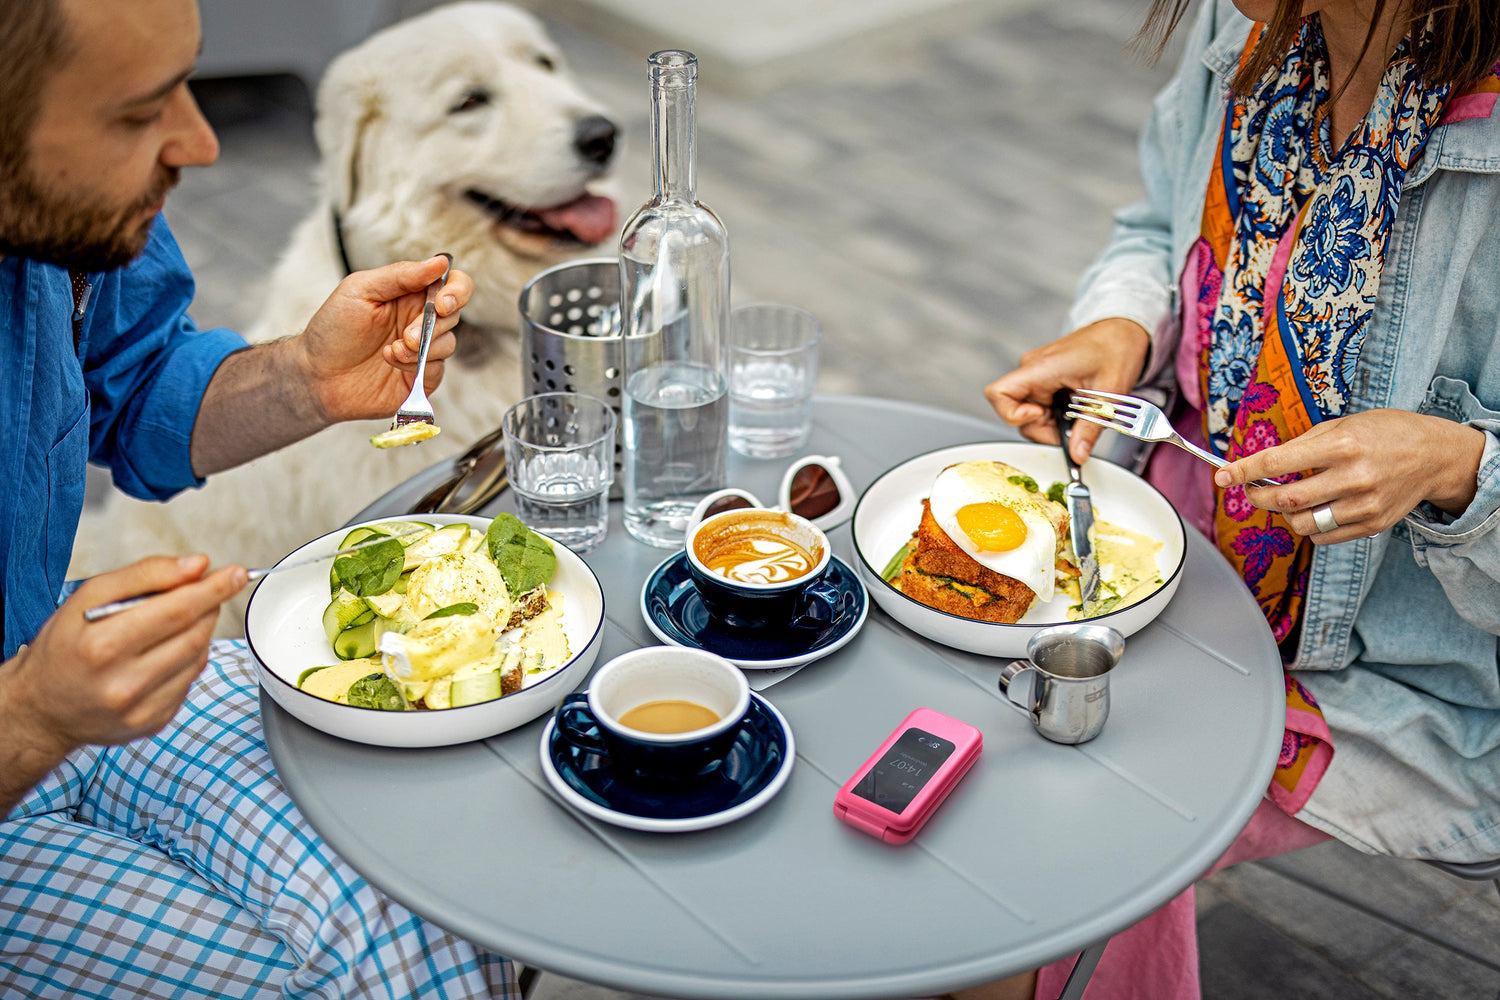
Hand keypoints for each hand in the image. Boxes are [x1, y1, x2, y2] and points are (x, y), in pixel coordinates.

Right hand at [2, 556, 247, 753]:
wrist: (42, 707)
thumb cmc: (64, 647)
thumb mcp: (88, 597)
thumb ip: (145, 574)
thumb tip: (196, 565)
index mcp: (101, 647)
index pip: (176, 610)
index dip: (213, 589)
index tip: (237, 574)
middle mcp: (122, 684)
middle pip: (193, 634)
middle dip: (210, 605)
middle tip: (211, 588)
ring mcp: (141, 709)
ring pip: (198, 657)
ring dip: (201, 630)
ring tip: (179, 618)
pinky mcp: (154, 722)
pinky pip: (190, 680)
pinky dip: (189, 658)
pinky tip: (166, 651)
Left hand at [296, 255, 473, 423]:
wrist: (315, 374)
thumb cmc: (333, 328)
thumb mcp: (361, 290)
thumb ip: (402, 274)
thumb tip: (441, 262)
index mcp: (410, 293)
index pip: (453, 284)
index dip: (457, 291)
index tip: (442, 303)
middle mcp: (421, 320)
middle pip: (454, 314)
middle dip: (433, 324)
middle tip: (407, 334)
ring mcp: (422, 350)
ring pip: (448, 343)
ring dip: (422, 347)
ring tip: (391, 350)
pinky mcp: (420, 377)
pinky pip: (437, 369)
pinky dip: (415, 365)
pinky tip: (390, 361)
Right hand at [984, 318, 1149, 463]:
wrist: (1123, 330)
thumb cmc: (1116, 347)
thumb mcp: (1109, 393)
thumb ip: (1090, 427)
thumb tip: (1077, 454)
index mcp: (1041, 368)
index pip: (999, 394)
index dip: (1012, 415)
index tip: (1040, 418)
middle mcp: (1033, 371)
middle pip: (1017, 414)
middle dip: (1045, 430)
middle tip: (1074, 431)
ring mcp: (1038, 377)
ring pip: (1031, 416)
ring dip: (1054, 425)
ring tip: (1081, 417)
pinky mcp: (1045, 382)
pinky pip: (1042, 408)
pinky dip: (1059, 417)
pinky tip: (1078, 410)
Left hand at [1212, 409, 1485, 543]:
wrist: (1435, 455)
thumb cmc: (1385, 433)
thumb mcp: (1342, 424)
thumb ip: (1302, 445)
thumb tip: (1260, 464)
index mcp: (1342, 446)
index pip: (1277, 462)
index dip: (1244, 471)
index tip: (1222, 476)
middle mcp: (1353, 478)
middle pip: (1285, 499)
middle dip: (1257, 496)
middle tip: (1250, 490)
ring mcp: (1364, 506)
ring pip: (1301, 524)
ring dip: (1283, 514)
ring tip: (1286, 499)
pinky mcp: (1372, 526)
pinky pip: (1323, 537)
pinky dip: (1308, 527)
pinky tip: (1314, 509)